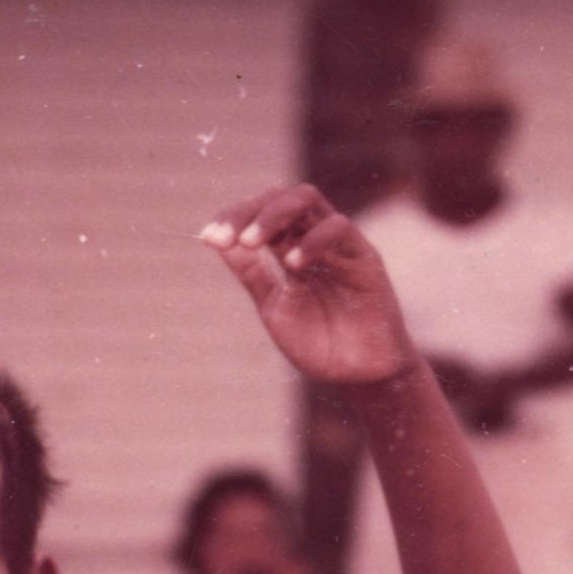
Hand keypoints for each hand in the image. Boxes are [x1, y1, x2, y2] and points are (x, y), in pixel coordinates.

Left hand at [200, 186, 419, 389]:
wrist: (358, 375)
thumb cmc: (319, 343)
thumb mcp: (274, 306)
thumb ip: (252, 274)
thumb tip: (216, 242)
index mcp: (290, 248)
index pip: (260, 214)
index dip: (233, 218)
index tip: (208, 237)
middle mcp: (313, 239)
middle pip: (281, 198)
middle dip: (250, 211)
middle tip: (229, 237)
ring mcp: (339, 244)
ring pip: (308, 201)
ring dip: (274, 215)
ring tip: (251, 242)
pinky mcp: (365, 256)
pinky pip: (339, 229)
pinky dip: (312, 240)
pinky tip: (292, 264)